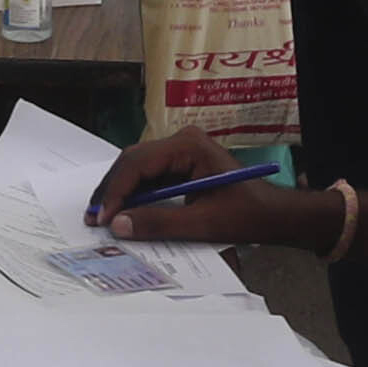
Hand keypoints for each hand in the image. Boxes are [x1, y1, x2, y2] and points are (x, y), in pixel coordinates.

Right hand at [82, 125, 347, 249]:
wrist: (274, 214)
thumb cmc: (247, 215)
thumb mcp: (202, 223)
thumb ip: (159, 223)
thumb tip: (118, 224)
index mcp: (188, 146)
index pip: (138, 163)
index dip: (116, 191)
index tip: (102, 217)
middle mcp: (182, 141)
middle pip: (133, 161)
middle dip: (113, 190)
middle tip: (93, 218)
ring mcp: (181, 151)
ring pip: (138, 168)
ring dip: (121, 192)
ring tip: (103, 217)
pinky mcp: (181, 164)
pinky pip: (150, 176)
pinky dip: (135, 195)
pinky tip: (123, 212)